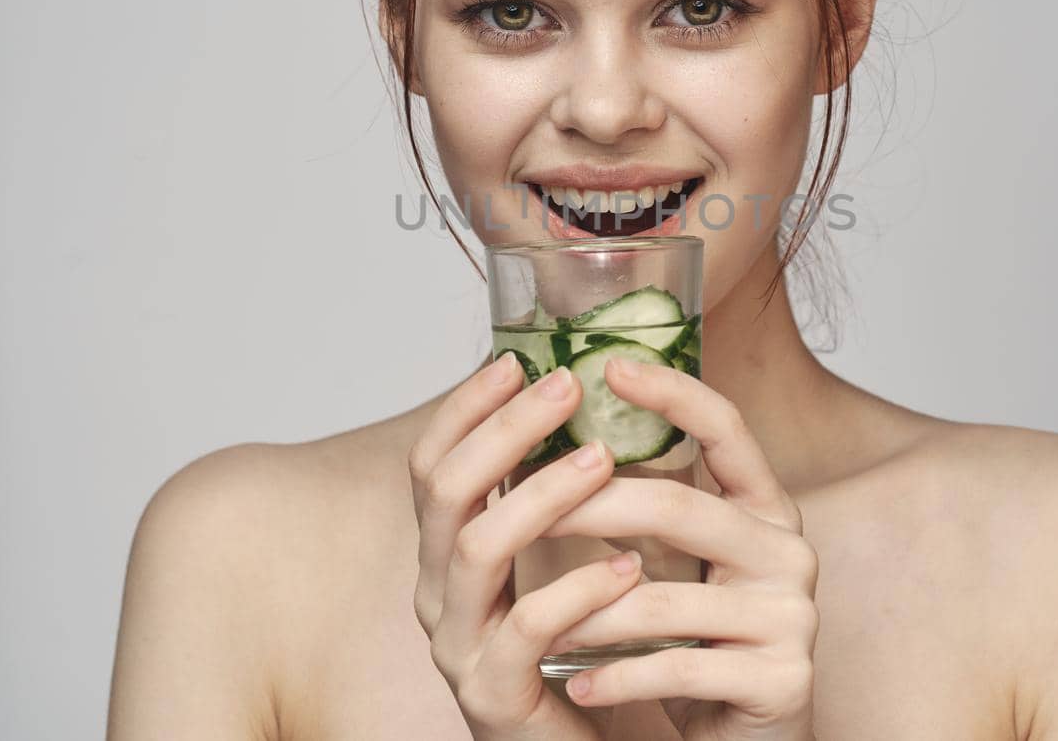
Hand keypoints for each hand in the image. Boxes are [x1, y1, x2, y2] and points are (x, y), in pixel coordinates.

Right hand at [408, 352, 643, 740]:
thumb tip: (572, 398)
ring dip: (542, 493)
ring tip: (604, 460)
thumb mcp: (547, 563)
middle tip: (567, 387)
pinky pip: (525, 630)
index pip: (430, 464)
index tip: (514, 361)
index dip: (464, 409)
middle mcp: (439, 594)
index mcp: (447, 555)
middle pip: (445, 491)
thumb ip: (544, 497)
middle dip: (505, 429)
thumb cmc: (573, 649)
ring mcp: (459, 647)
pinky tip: (627, 567)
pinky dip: (577, 592)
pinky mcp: (494, 697)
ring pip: (478, 548)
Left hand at [540, 357, 820, 740]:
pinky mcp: (783, 678)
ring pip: (662, 599)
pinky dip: (615, 677)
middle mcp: (788, 549)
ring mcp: (793, 614)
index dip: (672, 392)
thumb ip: (646, 507)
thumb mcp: (680, 562)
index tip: (608, 365)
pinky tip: (575, 683)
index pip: (727, 428)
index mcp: (767, 508)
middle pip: (676, 506)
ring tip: (533, 623)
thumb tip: (556, 437)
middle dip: (587, 507)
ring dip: (584, 613)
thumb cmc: (701, 641)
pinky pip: (678, 667)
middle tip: (522, 509)